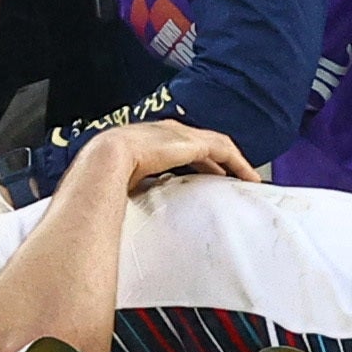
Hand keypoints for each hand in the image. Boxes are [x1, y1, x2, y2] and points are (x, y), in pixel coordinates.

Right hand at [88, 120, 257, 190]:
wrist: (104, 159)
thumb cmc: (102, 175)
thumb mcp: (120, 184)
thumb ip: (130, 193)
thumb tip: (125, 218)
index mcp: (147, 140)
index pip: (178, 149)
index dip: (195, 163)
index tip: (204, 178)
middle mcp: (166, 132)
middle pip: (201, 144)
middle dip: (217, 161)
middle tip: (231, 178)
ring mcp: (180, 135)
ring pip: (217, 146)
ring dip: (232, 162)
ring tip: (246, 178)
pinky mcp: (193, 143)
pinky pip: (224, 152)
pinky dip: (238, 163)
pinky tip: (249, 177)